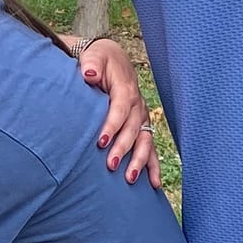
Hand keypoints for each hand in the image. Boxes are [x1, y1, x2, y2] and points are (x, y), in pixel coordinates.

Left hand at [75, 34, 162, 188]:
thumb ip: (91, 65)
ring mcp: (142, 117)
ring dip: (139, 161)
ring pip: (145, 141)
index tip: (101, 142)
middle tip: (110, 165)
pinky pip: (150, 147)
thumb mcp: (94, 58)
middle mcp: (138, 105)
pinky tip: (153, 184)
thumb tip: (89, 73)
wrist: (111, 59)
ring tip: (130, 179)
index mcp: (126, 89)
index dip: (112, 126)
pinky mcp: (142, 127)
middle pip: (133, 129)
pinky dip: (152, 165)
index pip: (120, 110)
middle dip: (123, 148)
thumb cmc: (99, 61)